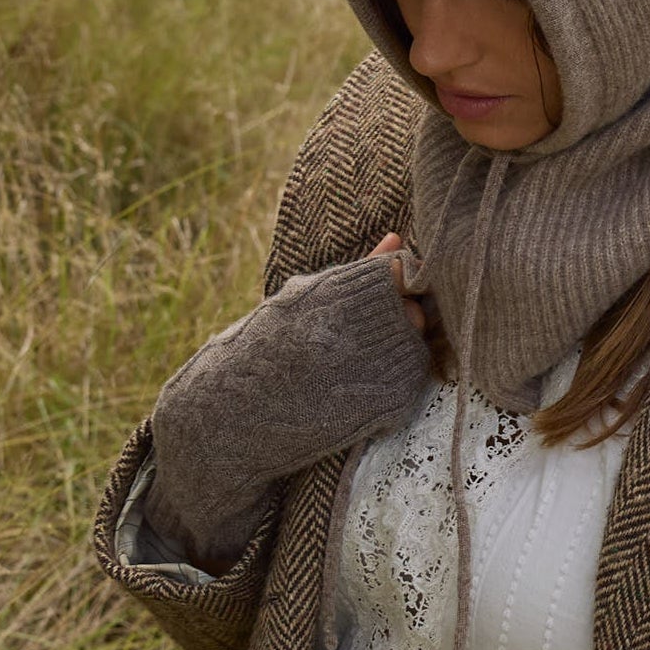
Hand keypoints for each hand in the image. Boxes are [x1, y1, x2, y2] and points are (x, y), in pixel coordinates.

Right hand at [144, 246, 433, 568]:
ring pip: (415, 346)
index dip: (388, 287)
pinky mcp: (389, 403)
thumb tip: (396, 236)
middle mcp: (363, 325)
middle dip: (394, 321)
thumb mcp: (301, 297)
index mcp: (340, 291)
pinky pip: (411, 383)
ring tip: (350, 367)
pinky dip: (394, 384)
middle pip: (412, 310)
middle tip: (353, 345)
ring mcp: (380, 366)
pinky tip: (357, 390)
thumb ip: (358, 270)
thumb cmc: (263, 349)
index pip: (399, 270)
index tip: (364, 306)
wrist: (234, 413)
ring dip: (395, 353)